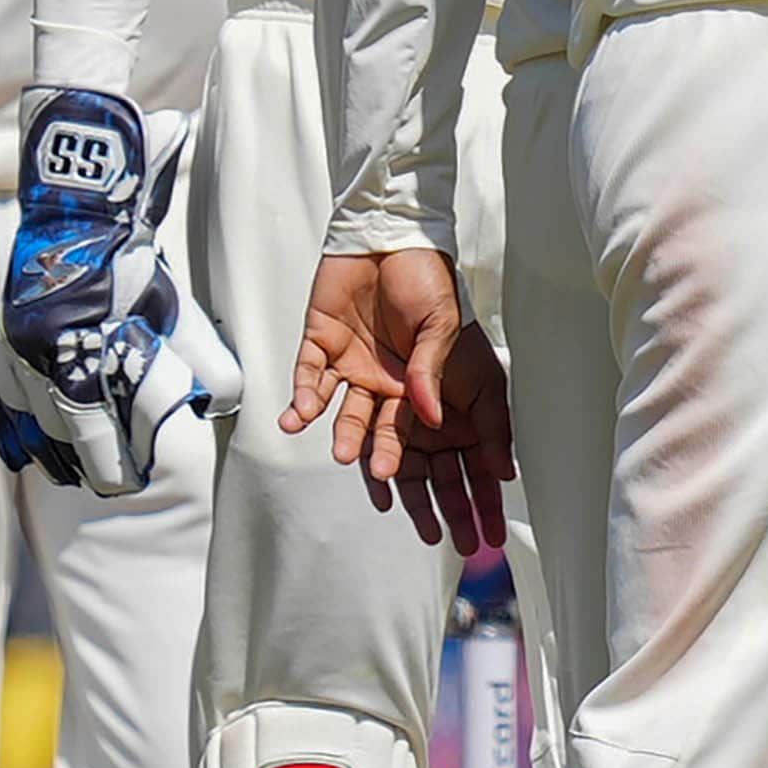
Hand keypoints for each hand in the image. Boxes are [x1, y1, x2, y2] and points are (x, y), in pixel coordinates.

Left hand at [288, 250, 513, 552]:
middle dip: (403, 479)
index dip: (462, 490)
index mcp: (425, 391)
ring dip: (348, 437)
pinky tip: (297, 420)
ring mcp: (354, 371)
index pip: (445, 450)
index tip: (470, 531)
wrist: (388, 235)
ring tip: (349, 457)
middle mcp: (390, 389)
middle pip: (395, 446)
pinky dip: (302, 401)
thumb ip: (435, 375)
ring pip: (349, 418)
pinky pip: (308, 381)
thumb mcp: (447, 328)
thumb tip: (431, 419)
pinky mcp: (320, 349)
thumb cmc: (429, 281)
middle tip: (408, 510)